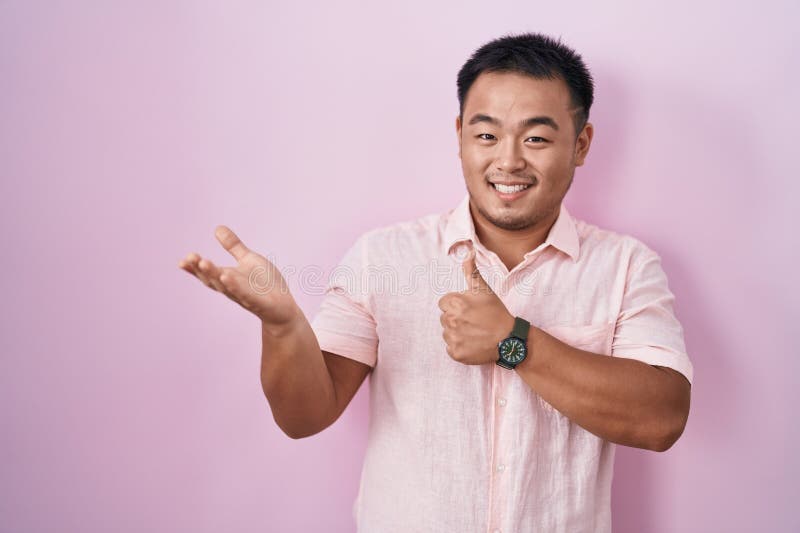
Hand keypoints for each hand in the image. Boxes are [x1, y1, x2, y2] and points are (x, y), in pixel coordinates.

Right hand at [178, 225, 299, 331]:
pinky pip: (244, 294)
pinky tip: (227, 276)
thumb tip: (217, 228)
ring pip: (225, 286)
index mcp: (228, 278)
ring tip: (204, 263)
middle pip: (212, 279)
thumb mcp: (248, 260)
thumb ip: (233, 246)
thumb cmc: (264, 284)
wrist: (283, 308)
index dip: (194, 268)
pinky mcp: (257, 302)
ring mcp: (244, 296)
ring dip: (214, 275)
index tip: (182, 260)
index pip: (207, 273)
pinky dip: (235, 286)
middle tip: (189, 258)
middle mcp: (232, 288)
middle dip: (200, 269)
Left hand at [437, 243, 514, 364]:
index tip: (470, 309)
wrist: (508, 340)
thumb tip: (467, 251)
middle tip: (474, 321)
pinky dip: (460, 347)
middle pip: (445, 318)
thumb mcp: (484, 290)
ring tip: (475, 332)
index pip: (444, 303)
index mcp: (455, 303)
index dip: (457, 305)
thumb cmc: (496, 312)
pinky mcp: (456, 353)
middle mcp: (451, 320)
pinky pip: (451, 348)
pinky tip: (473, 343)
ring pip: (447, 333)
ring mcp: (453, 338)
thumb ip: (471, 271)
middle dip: (456, 318)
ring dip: (457, 333)